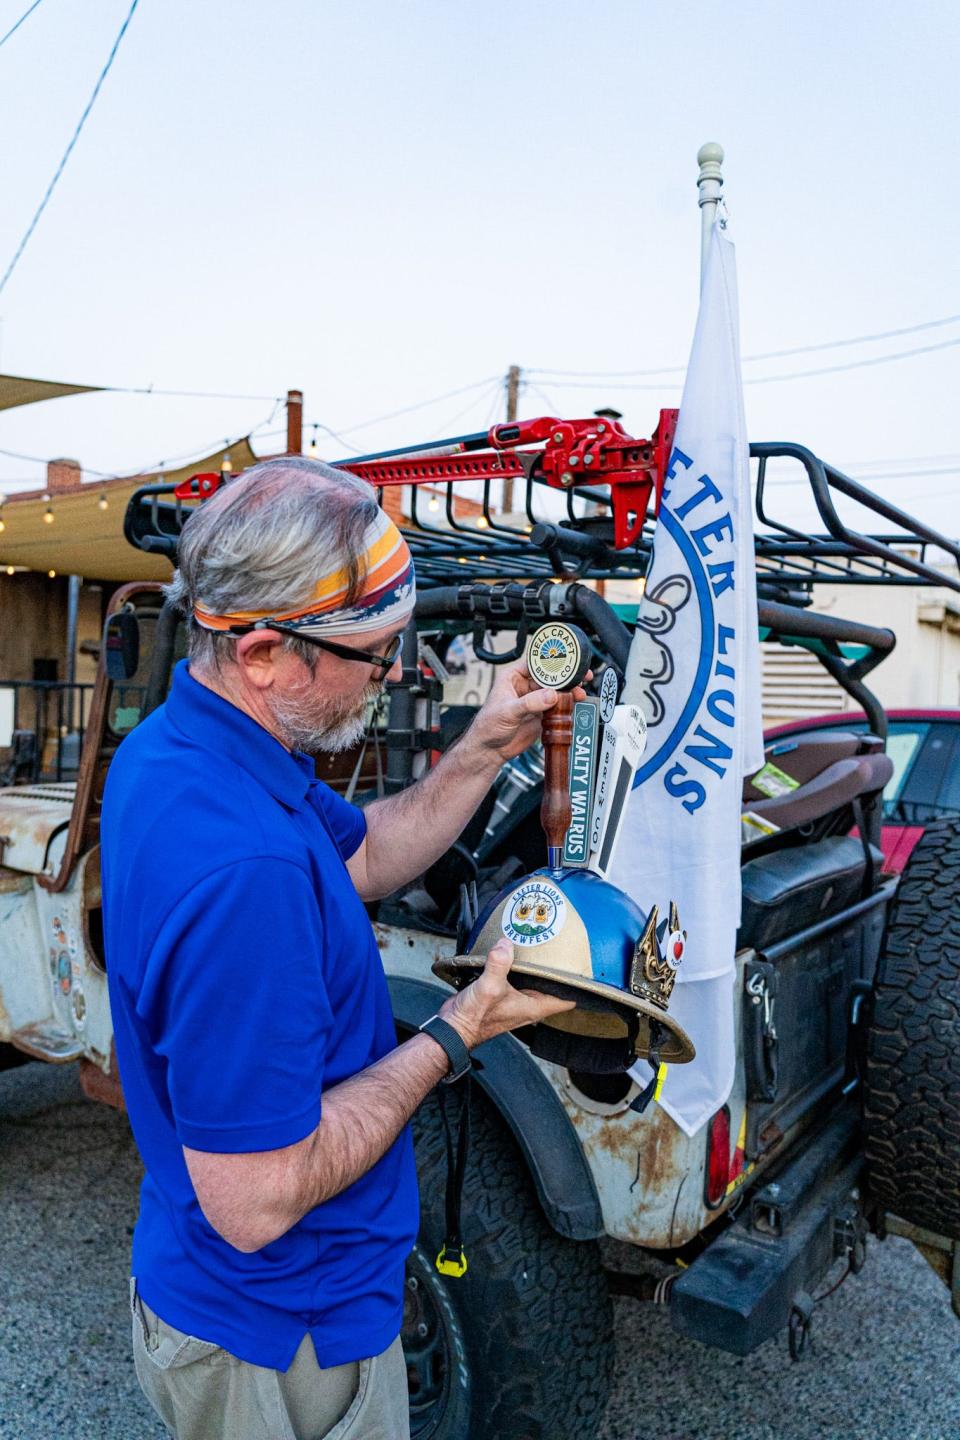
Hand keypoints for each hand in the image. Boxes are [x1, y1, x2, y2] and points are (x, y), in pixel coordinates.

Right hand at [440, 937, 574, 1049]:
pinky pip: (515, 977)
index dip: (577, 986)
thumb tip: (505, 944)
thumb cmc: (474, 1018)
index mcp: (534, 1007)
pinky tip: (513, 953)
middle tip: (563, 949)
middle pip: (550, 986)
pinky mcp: (501, 993)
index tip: (584, 969)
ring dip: (535, 968)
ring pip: (532, 981)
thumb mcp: (489, 987)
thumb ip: (499, 964)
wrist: (453, 1026)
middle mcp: (528, 1004)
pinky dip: (516, 966)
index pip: (566, 999)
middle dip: (556, 970)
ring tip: (541, 946)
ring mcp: (515, 999)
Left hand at [462, 658, 591, 766]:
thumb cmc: (488, 726)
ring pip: (556, 691)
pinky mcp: (542, 714)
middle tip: (580, 676)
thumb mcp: (507, 711)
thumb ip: (529, 703)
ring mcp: (535, 700)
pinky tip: (575, 704)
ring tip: (579, 692)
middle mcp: (526, 686)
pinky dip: (567, 705)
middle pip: (550, 677)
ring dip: (569, 691)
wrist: (490, 750)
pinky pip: (557, 706)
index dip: (551, 661)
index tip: (566, 662)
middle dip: (566, 676)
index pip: (535, 663)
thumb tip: (550, 695)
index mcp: (513, 677)